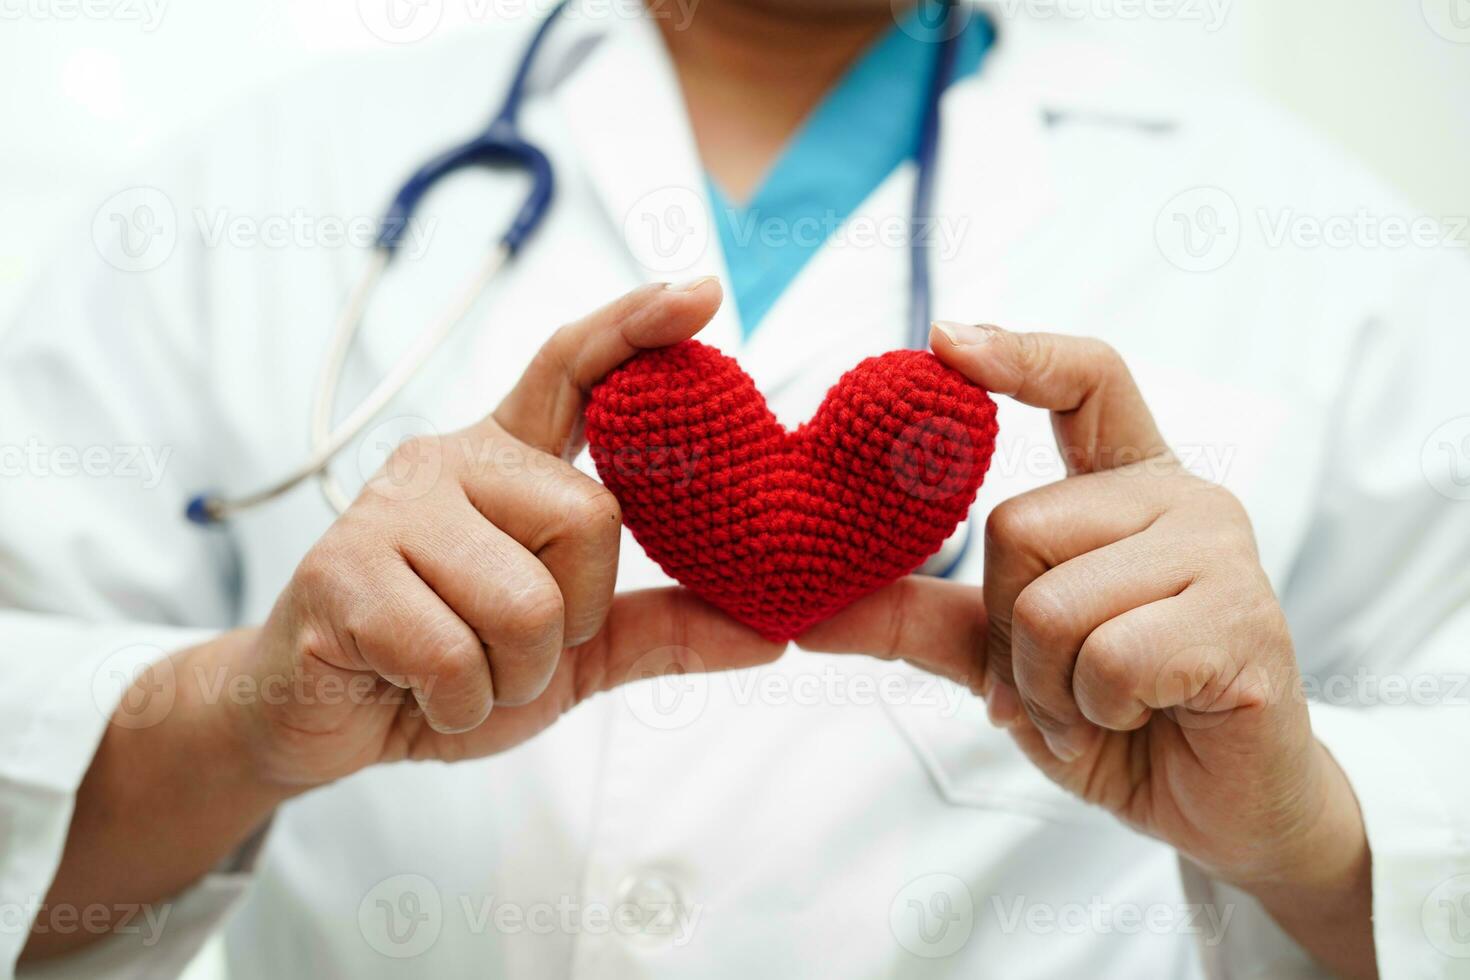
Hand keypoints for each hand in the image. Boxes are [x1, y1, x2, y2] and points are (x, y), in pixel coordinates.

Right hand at [226, 280, 781, 789]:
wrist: (318, 721)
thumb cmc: (445, 666)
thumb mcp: (570, 654)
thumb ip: (660, 631)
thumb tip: (774, 633)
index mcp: (506, 462)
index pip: (573, 368)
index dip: (635, 327)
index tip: (702, 293)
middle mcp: (448, 460)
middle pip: (591, 519)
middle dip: (570, 619)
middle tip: (508, 648)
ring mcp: (390, 510)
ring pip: (529, 602)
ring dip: (512, 675)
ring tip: (458, 673)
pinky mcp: (342, 572)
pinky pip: (457, 655)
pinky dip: (457, 703)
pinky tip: (416, 692)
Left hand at [800, 323, 1373, 975]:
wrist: (1216, 804)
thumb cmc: (1115, 712)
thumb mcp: (1001, 654)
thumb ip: (916, 617)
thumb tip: (804, 611)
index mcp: (1127, 486)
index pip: (1087, 380)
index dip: (1019, 352)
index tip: (945, 341)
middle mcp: (1180, 498)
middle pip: (1015, 526)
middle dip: (1011, 633)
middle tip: (1066, 681)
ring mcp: (1222, 551)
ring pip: (1053, 603)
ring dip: (1050, 687)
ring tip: (1103, 707)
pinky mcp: (1246, 621)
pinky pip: (1106, 658)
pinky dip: (1095, 713)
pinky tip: (1140, 719)